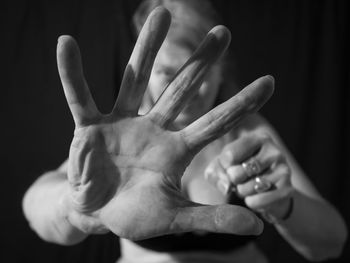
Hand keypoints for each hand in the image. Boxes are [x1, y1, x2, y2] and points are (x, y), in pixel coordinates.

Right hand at [58, 7, 273, 239]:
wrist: (97, 213)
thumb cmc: (135, 215)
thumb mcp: (175, 217)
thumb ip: (213, 219)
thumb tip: (258, 228)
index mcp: (176, 150)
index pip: (216, 123)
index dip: (242, 104)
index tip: (270, 82)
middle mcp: (153, 129)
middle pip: (182, 90)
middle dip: (201, 62)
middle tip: (224, 32)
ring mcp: (121, 123)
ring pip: (135, 79)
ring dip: (147, 48)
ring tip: (161, 14)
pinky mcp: (91, 127)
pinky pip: (80, 96)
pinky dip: (72, 73)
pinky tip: (66, 44)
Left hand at [205, 132, 293, 221]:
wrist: (269, 190)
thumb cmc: (240, 171)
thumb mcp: (223, 166)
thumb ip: (215, 172)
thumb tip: (227, 186)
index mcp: (258, 139)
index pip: (228, 155)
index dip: (223, 166)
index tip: (229, 166)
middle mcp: (273, 151)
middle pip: (236, 173)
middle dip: (232, 181)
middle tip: (240, 179)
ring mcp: (283, 170)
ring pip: (245, 189)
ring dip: (241, 192)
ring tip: (249, 186)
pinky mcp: (287, 190)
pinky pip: (256, 202)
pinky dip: (251, 203)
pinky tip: (257, 196)